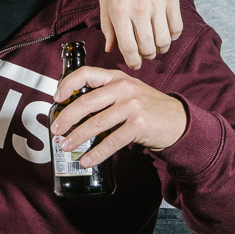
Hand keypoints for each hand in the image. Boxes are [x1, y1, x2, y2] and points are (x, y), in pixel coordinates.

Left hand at [50, 67, 187, 166]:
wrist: (178, 120)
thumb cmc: (148, 108)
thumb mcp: (128, 92)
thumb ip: (106, 95)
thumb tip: (74, 111)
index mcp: (117, 78)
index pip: (86, 73)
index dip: (68, 84)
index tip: (56, 98)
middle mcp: (123, 88)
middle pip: (86, 102)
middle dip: (66, 118)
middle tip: (56, 130)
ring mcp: (132, 106)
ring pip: (96, 123)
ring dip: (77, 137)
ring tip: (66, 146)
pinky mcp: (139, 125)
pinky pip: (112, 141)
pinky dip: (96, 153)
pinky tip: (87, 160)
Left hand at [100, 0, 181, 69]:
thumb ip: (107, 26)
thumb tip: (111, 49)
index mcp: (119, 10)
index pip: (128, 48)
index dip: (131, 62)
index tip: (133, 64)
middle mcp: (139, 9)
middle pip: (148, 48)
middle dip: (145, 57)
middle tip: (143, 55)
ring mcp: (158, 3)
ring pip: (164, 41)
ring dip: (159, 49)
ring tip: (154, 46)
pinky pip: (177, 27)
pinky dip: (172, 36)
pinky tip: (165, 33)